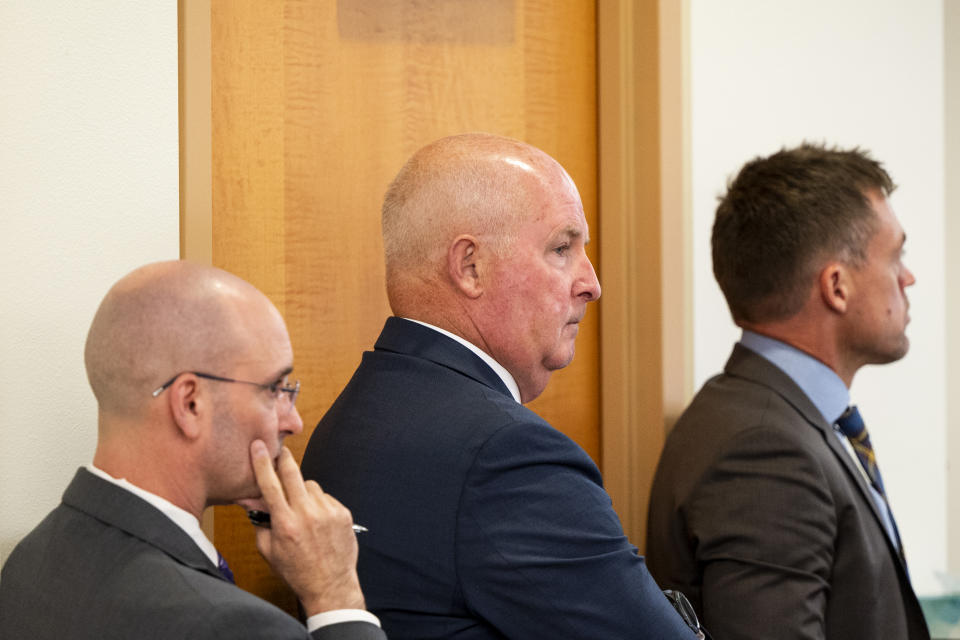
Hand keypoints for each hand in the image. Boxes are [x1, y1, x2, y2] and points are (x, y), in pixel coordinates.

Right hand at [249, 440, 365, 613]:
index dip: (262, 463)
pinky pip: (326, 497)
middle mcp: (307, 514)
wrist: (330, 584)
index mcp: (285, 523)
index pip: (270, 485)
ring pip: (310, 485)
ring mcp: (327, 512)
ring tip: (302, 510)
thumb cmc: (296, 570)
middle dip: (284, 459)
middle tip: (280, 452)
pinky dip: (319, 503)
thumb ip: (260, 523)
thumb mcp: (269, 550)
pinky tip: (318, 520)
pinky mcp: (342, 513)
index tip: (259, 447)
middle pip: (293, 474)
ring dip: (303, 491)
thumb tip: (254, 500)